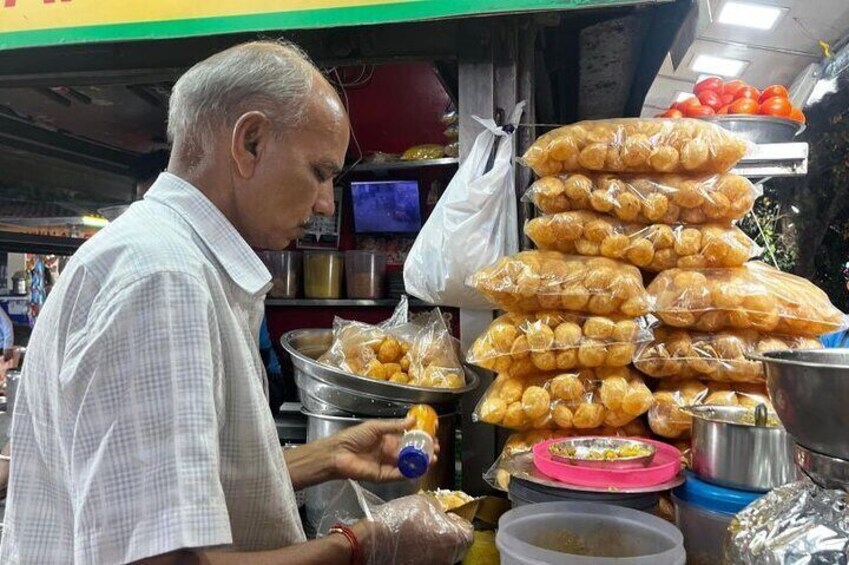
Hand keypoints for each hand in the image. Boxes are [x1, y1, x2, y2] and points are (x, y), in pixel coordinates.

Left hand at [331, 418, 438, 483]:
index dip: (420, 440)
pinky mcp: (383, 477)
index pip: (408, 440)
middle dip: (424, 453)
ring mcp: (387, 465)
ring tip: (433, 459)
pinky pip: (398, 475)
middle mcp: (389, 453)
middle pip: (410, 454)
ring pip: (407, 465)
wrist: (338, 453)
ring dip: (420, 463)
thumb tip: (413, 420)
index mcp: (387, 440)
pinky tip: (419, 468)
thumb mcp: (376, 427)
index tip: (433, 438)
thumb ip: (394, 426)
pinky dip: (409, 472)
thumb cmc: (354, 437)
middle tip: (436, 450)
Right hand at [357, 494, 473, 564]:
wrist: (372, 543)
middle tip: (433, 521)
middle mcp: (450, 556)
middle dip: (448, 531)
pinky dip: (425, 551)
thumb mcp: (424, 502)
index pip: (468, 528)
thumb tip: (444, 511)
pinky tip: (412, 542)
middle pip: (457, 542)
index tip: (447, 513)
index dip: (458, 517)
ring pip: (444, 551)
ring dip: (437, 541)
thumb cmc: (401, 520)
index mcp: (455, 538)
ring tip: (420, 531)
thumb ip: (441, 506)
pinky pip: (431, 558)